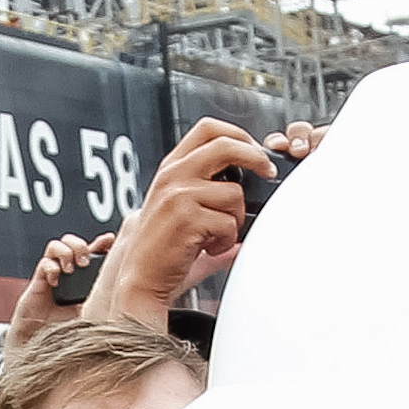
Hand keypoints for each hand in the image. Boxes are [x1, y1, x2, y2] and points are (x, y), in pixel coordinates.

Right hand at [6, 232, 113, 347]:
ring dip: (65, 253)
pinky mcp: (39, 280)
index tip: (110, 240)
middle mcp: (67, 270)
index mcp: (83, 274)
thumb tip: (126, 294)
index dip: (101, 242)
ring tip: (70, 269)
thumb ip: (104, 299)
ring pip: (56, 246)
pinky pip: (44, 263)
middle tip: (84, 262)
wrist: (42, 337)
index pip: (92, 250)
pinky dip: (51, 268)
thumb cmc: (68, 326)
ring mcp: (52, 273)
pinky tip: (56, 281)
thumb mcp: (92, 309)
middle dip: (80, 246)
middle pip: (72, 241)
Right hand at [85, 118, 276, 329]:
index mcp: (171, 168)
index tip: (254, 153)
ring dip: (235, 218)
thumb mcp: (179, 209)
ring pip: (234, 193)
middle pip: (226, 145)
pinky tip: (209, 248)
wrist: (141, 279)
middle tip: (267, 173)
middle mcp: (172, 176)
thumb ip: (208, 194)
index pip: (208, 129)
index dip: (239, 135)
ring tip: (217, 235)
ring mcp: (178, 195)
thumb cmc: (163, 249)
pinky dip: (226, 241)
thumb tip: (248, 196)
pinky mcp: (186, 218)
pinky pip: (228, 223)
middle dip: (256, 157)